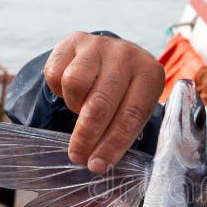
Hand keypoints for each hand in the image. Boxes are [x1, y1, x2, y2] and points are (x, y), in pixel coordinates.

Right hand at [44, 32, 164, 172]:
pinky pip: (56, 74)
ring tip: (82, 110)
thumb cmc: (126, 93)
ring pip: (75, 85)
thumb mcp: (134, 108)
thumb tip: (98, 165)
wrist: (111, 56)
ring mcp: (99, 45)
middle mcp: (126, 55)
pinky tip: (73, 93)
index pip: (130, 116)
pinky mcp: (74, 40)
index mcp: (150, 74)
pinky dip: (59, 91)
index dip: (112, 144)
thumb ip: (124, 133)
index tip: (97, 165)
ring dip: (75, 107)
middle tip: (78, 157)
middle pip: (101, 103)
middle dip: (87, 136)